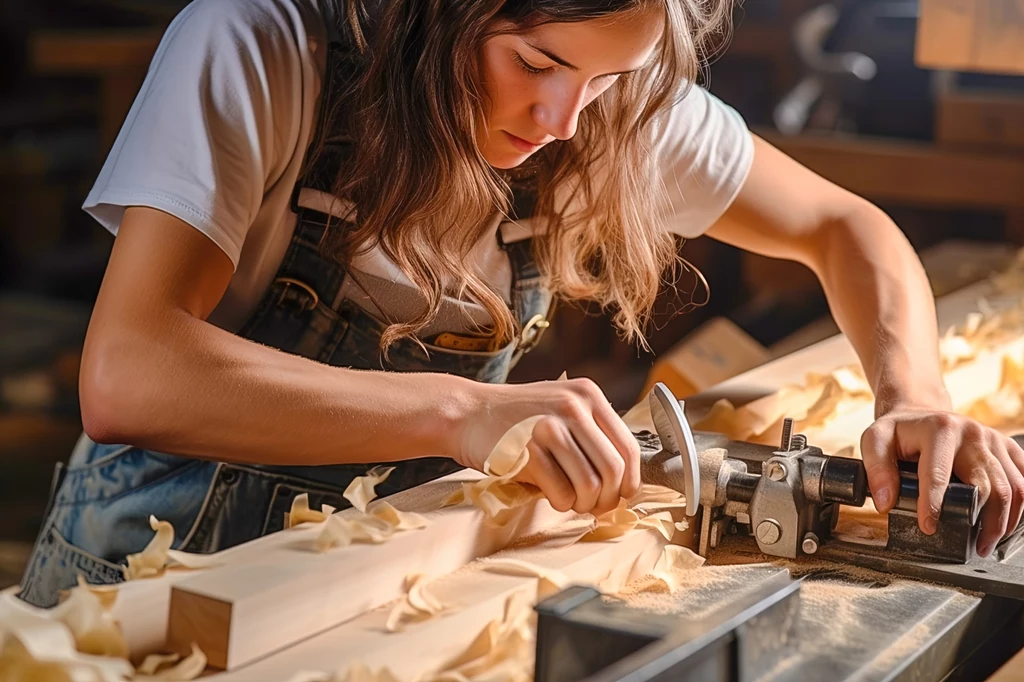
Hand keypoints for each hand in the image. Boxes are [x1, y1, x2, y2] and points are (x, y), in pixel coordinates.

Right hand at [457, 377, 640, 515]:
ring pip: (591, 485)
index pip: (628, 446)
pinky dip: (560, 503)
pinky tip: (550, 496)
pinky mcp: (527, 450)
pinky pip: (562, 492)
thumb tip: (623, 479)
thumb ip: (591, 432)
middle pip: (614, 469)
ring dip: (583, 504)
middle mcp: (573, 406)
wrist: (466, 413)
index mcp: (588, 395)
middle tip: (596, 507)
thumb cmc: (514, 417)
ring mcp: (549, 427)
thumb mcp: (560, 407)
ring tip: (571, 502)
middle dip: (609, 498)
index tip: (621, 495)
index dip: (630, 480)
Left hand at [861, 407, 1023, 556]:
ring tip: (989, 543)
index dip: (933, 505)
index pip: (938, 474)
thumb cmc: (899, 432)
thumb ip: (877, 470)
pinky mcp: (1007, 447)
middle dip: (984, 521)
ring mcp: (993, 439)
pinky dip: (1020, 505)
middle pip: (987, 484)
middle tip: (974, 547)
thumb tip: (885, 502)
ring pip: (1013, 486)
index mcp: (939, 429)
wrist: (920, 413)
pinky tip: (1007, 522)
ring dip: (1005, 520)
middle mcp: (972, 432)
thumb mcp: (875, 441)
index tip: (928, 527)